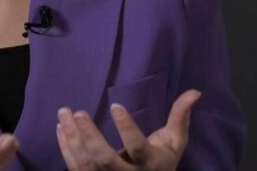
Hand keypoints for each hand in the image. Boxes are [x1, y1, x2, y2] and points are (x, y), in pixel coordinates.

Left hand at [55, 89, 201, 169]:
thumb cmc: (162, 161)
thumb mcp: (175, 142)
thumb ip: (180, 117)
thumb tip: (194, 92)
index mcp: (149, 163)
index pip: (137, 147)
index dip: (127, 128)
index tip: (116, 104)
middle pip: (105, 160)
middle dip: (90, 136)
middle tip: (79, 112)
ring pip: (86, 163)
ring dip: (72, 138)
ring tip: (64, 113)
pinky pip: (75, 166)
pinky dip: (65, 147)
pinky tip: (61, 127)